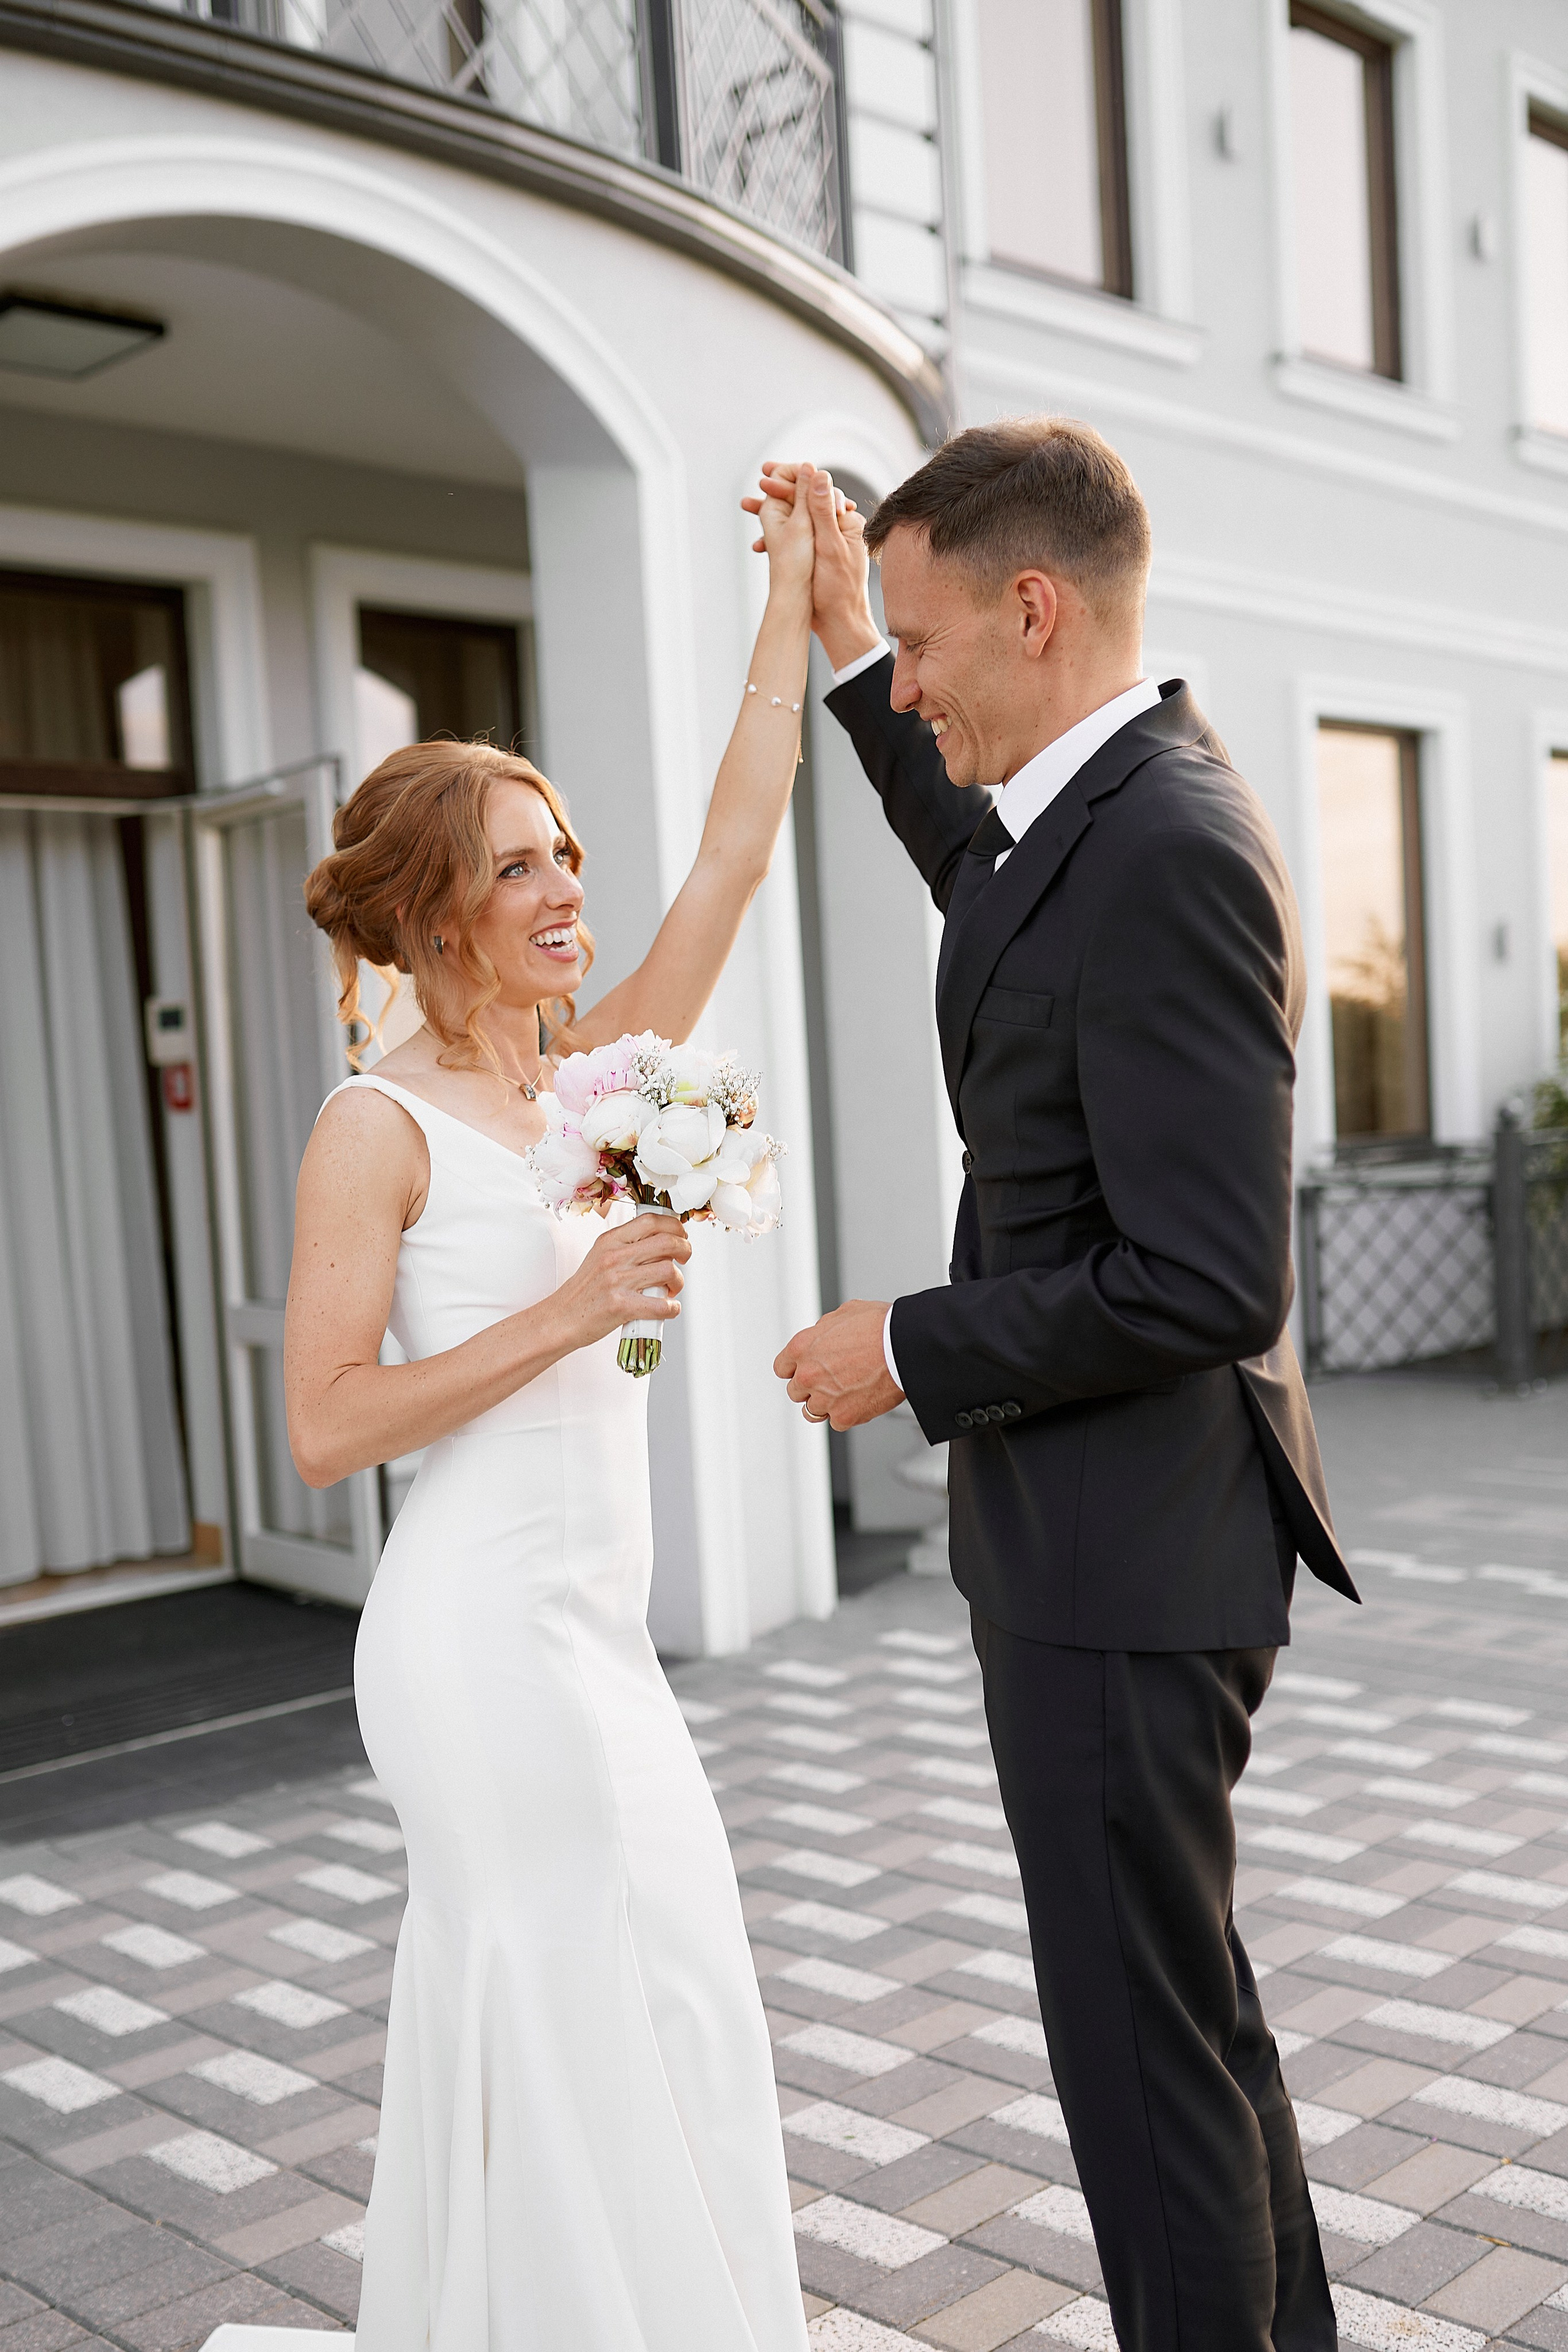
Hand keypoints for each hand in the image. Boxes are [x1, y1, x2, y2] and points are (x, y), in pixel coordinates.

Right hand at [554, 1215, 691, 1350]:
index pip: (651, 1221)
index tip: (681, 1235)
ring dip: (678, 1282)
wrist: (562, 1318)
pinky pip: (661, 1305)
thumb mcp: (600, 1256)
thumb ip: (626, 1246)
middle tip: (685, 1259)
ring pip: (668, 1271)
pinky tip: (667, 1308)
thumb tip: (661, 1241)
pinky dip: (672, 1308)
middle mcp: (614, 1257)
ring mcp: (618, 1281)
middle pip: (667, 1242)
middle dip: (685, 1250)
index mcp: (610, 1241)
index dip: (674, 1226)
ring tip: (671, 1288)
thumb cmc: (584, 1290)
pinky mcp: (622, 1307)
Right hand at [744, 461, 880, 671]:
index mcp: (846, 521)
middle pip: (805, 502)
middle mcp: (837, 528)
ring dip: (772, 512)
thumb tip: (817, 474)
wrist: (838, 623)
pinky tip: (758, 543)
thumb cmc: (838, 590)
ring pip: (796, 518)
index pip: (817, 491)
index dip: (791, 482)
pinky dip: (775, 537)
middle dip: (779, 492)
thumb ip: (822, 511)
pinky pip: (793, 538)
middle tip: (758, 482)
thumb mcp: (829, 546)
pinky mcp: (813, 555)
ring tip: (747, 506)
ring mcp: (824, 541)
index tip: (767, 477)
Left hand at [774, 1298, 902, 1428]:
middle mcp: (808, 1374)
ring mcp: (824, 1398)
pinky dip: (848, 1414)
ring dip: (826, 1404)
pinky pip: (837, 1422)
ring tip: (846, 1393)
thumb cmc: (882, 1327)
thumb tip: (823, 1334)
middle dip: (810, 1387)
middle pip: (795, 1392)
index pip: (782, 1368)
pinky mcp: (844, 1416)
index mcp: (802, 1347)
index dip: (795, 1369)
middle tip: (831, 1381)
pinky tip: (860, 1400)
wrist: (905, 1347)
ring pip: (812, 1411)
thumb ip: (825, 1329)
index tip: (803, 1372)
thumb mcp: (845, 1313)